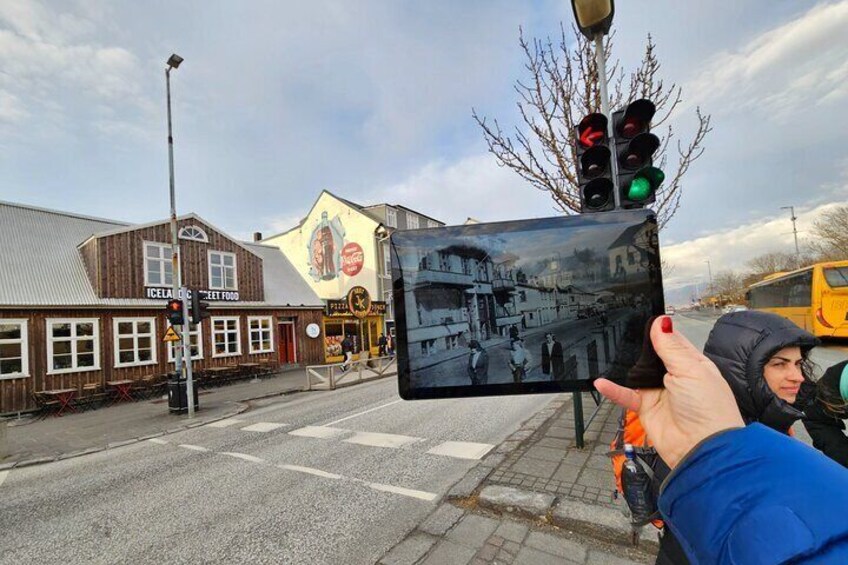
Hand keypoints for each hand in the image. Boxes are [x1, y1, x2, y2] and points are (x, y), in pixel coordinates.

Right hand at [594, 317, 743, 467]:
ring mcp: (659, 392)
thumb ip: (672, 347)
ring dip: (623, 367)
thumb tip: (661, 321)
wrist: (703, 448)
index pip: (670, 340)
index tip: (639, 318)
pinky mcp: (646, 408)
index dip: (657, 331)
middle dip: (637, 348)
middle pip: (650, 356)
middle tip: (619, 334)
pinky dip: (613, 389)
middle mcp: (674, 376)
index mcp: (691, 363)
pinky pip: (626, 395)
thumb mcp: (691, 370)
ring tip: (607, 353)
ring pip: (635, 374)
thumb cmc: (709, 409)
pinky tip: (601, 382)